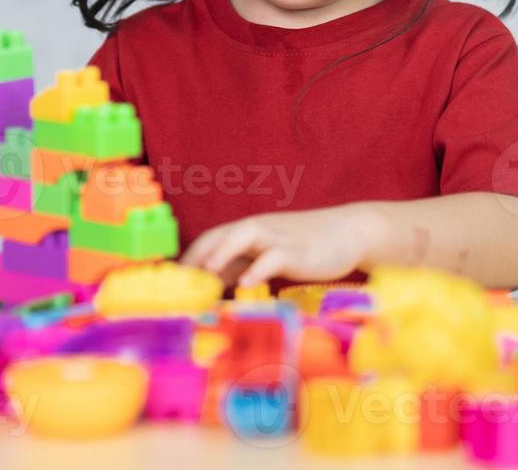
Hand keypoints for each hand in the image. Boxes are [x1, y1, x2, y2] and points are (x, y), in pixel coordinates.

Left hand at [179, 205, 385, 288]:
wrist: (348, 232)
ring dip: (222, 252)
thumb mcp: (266, 258)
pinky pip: (274, 256)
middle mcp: (256, 230)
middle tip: (177, 281)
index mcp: (246, 232)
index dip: (188, 258)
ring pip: (242, 236)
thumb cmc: (305, 247)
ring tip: (207, 273)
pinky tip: (249, 283)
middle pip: (218, 235)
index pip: (208, 240)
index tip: (169, 281)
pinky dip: (260, 268)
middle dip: (196, 256)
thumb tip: (213, 287)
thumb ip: (241, 268)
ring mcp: (276, 238)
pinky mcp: (296, 250)